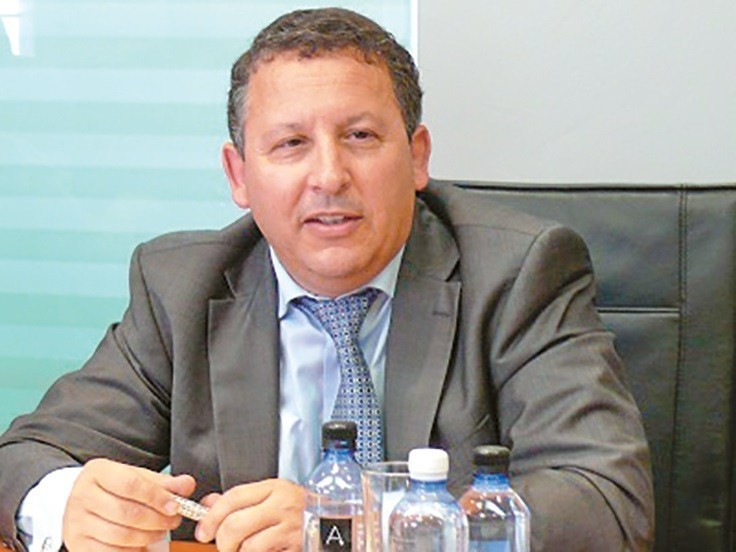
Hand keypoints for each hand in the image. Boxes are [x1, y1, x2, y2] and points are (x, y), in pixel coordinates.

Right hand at [62, 458, 195, 550]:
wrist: (84, 503)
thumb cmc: (116, 489)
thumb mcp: (139, 478)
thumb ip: (164, 482)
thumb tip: (187, 485)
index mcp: (98, 472)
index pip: (131, 484)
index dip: (157, 497)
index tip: (176, 506)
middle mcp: (82, 495)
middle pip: (126, 512)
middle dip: (157, 520)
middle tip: (173, 521)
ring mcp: (76, 522)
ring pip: (120, 535)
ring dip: (148, 537)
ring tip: (161, 532)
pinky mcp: (77, 544)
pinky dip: (133, 550)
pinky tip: (142, 544)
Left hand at [194, 478, 305, 550]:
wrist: (336, 522)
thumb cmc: (301, 509)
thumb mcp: (273, 496)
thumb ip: (240, 500)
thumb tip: (208, 504)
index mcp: (275, 489)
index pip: (233, 498)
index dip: (211, 516)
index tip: (204, 530)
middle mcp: (282, 507)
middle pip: (235, 525)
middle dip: (223, 541)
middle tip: (226, 546)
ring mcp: (291, 530)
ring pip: (248, 547)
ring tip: (247, 550)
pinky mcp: (296, 548)